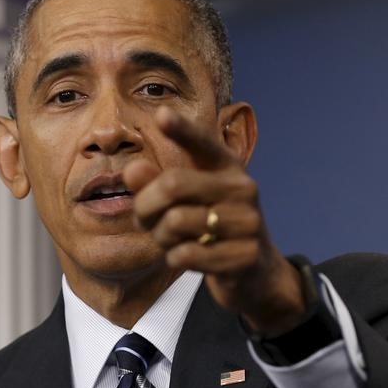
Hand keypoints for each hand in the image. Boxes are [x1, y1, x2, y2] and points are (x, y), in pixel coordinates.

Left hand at [123, 106, 306, 336]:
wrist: (254, 272)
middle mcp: (242, 188)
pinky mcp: (245, 255)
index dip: (182, 130)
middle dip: (145, 205)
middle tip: (142, 218)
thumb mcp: (185, 201)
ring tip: (169, 240)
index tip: (161, 115)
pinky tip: (184, 257)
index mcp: (227, 166)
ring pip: (175, 222)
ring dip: (160, 236)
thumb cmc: (210, 227)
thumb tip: (132, 170)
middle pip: (172, 185)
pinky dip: (173, 258)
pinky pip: (186, 254)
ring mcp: (248, 222)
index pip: (203, 143)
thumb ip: (156, 183)